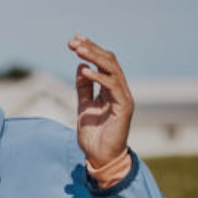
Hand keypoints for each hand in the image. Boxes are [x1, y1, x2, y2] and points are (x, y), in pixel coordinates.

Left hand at [68, 35, 133, 166]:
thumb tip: (80, 66)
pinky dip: (99, 78)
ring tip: (78, 50)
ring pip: (112, 69)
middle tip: (74, 41)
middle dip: (91, 49)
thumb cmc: (94, 135)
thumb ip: (84, 88)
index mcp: (110, 89)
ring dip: (95, 58)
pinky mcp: (124, 107)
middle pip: (108, 61)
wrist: (100, 156)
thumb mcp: (84, 107)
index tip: (73, 41)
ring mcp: (123, 97)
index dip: (90, 50)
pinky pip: (113, 87)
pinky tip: (85, 71)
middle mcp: (119, 90)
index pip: (102, 63)